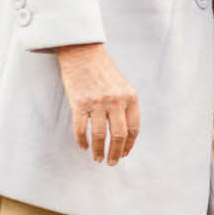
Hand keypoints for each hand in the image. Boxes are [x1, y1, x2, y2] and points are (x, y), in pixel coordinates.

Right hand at [53, 42, 139, 164]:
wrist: (83, 52)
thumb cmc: (102, 69)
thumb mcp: (122, 85)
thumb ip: (125, 105)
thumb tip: (124, 133)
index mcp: (130, 97)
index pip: (134, 128)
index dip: (129, 144)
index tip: (124, 153)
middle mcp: (116, 100)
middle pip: (119, 135)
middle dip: (116, 153)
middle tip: (111, 162)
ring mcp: (98, 102)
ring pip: (101, 135)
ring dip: (99, 150)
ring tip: (98, 158)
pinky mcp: (79, 103)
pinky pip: (81, 129)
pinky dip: (82, 141)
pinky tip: (83, 146)